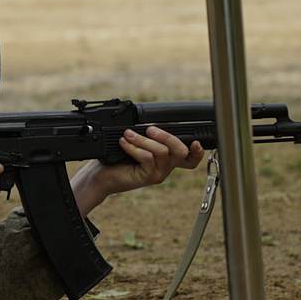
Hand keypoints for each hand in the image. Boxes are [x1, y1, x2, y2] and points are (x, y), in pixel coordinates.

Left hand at [72, 127, 204, 214]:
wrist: (102, 176)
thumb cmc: (116, 158)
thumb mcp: (135, 144)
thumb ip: (147, 137)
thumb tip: (149, 122)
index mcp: (167, 159)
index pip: (190, 158)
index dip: (198, 152)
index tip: (196, 141)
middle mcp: (167, 167)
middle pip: (181, 151)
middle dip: (166, 136)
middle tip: (150, 129)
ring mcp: (159, 173)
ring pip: (162, 152)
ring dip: (144, 140)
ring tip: (128, 134)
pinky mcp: (149, 177)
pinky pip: (147, 158)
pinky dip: (135, 147)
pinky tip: (124, 143)